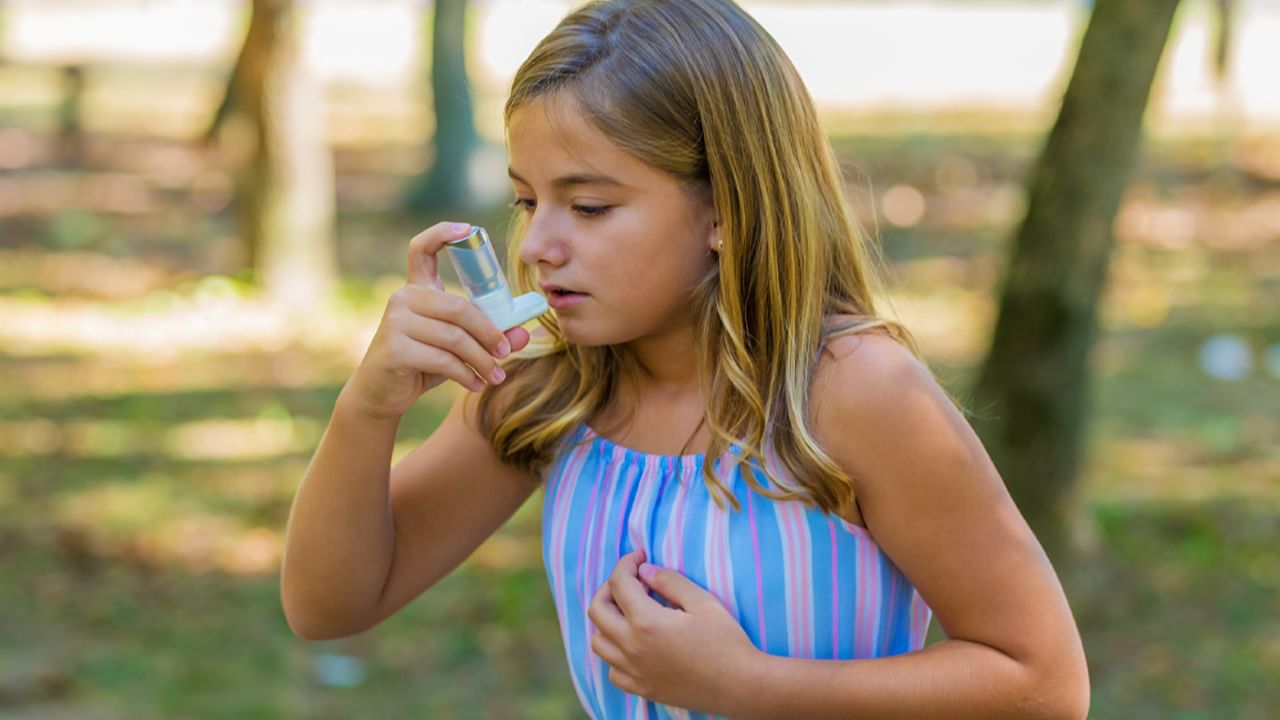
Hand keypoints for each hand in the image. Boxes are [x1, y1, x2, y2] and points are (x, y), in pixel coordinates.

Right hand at [344, 221, 530, 420]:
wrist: (381, 393)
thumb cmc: (421, 364)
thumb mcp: (457, 349)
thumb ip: (487, 337)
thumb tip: (523, 335)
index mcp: (417, 290)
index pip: (422, 249)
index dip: (442, 233)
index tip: (468, 229)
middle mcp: (403, 299)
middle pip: (458, 307)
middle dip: (489, 332)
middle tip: (505, 352)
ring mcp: (395, 321)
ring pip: (454, 337)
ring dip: (481, 359)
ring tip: (495, 376)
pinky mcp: (394, 348)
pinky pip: (442, 359)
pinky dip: (465, 374)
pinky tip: (475, 384)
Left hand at [587, 549, 762, 713]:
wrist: (740, 686)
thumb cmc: (727, 641)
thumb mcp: (703, 602)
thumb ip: (669, 581)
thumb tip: (644, 571)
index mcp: (647, 623)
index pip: (619, 583)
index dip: (626, 563)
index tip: (640, 557)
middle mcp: (632, 648)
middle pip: (597, 610)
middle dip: (609, 587)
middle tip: (631, 580)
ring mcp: (634, 672)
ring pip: (598, 642)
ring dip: (607, 621)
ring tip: (629, 612)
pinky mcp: (641, 689)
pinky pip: (612, 670)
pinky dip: (616, 653)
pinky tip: (635, 644)